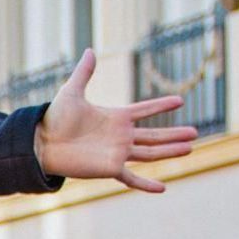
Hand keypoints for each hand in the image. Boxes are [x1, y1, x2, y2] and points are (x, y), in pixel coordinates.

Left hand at [32, 49, 194, 192]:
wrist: (42, 143)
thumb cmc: (55, 118)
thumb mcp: (72, 91)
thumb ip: (84, 72)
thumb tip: (89, 50)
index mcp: (115, 117)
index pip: (144, 110)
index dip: (160, 106)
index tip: (180, 101)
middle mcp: (120, 136)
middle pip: (154, 135)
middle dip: (174, 134)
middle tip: (195, 133)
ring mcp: (117, 153)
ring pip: (151, 153)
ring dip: (170, 151)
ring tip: (190, 148)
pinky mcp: (110, 168)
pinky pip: (132, 178)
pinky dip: (147, 184)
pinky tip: (163, 188)